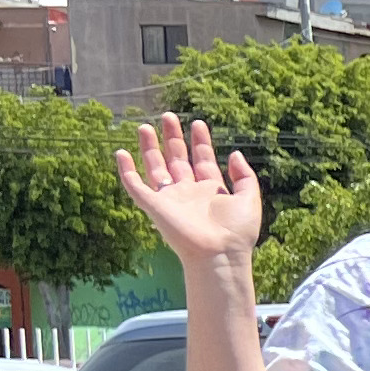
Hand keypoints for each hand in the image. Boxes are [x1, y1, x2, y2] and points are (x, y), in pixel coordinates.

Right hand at [118, 117, 263, 266]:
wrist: (220, 254)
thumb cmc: (237, 232)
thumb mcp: (249, 199)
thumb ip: (245, 176)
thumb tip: (234, 153)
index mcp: (210, 190)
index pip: (202, 159)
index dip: (200, 142)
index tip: (198, 123)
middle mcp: (188, 192)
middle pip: (177, 159)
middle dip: (173, 137)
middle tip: (168, 116)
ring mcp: (170, 199)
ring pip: (156, 168)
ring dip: (150, 148)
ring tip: (145, 126)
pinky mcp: (154, 207)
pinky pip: (136, 186)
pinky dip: (127, 171)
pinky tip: (121, 154)